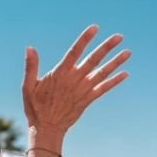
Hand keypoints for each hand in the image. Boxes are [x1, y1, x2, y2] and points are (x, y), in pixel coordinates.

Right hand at [22, 26, 129, 150]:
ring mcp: (83, 90)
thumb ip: (31, 66)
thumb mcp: (28, 86)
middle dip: (107, 47)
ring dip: (115, 62)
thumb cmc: (35, 106)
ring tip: (128, 52)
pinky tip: (125, 74)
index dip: (85, 39)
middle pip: (93, 60)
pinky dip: (114, 81)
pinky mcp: (87, 100)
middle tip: (119, 37)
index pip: (74, 52)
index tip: (95, 28)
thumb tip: (30, 47)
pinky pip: (103, 89)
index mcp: (60, 74)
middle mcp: (74, 80)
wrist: (46, 128)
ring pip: (102, 73)